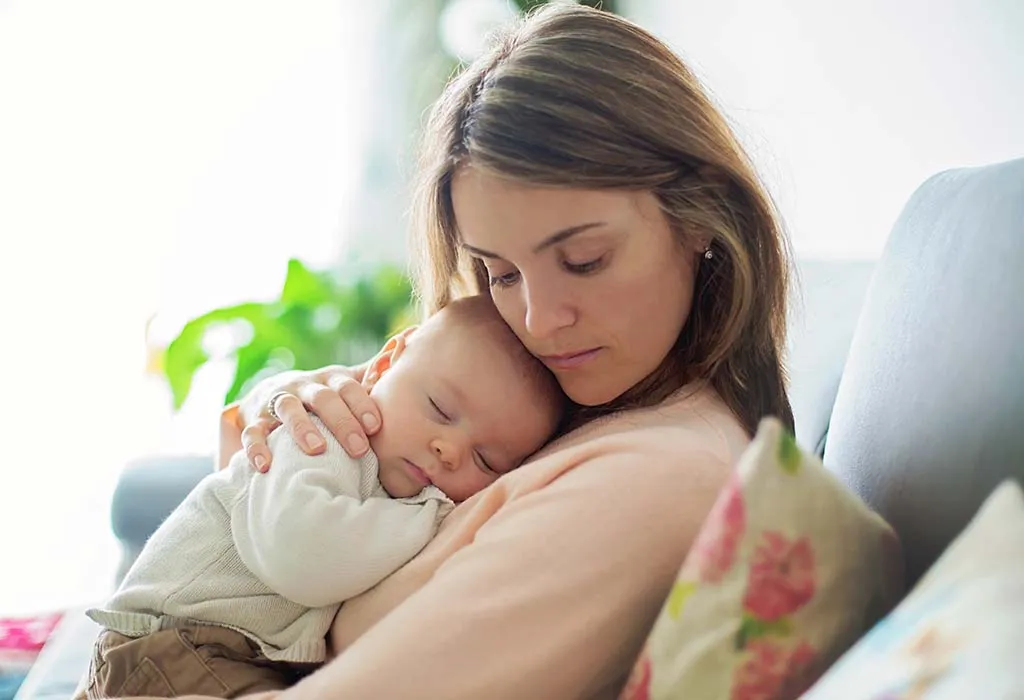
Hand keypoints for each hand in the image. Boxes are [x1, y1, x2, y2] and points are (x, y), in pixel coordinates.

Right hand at [238, 364, 379, 471]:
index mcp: (330, 379)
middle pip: (323, 398)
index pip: (348, 387)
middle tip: (359, 447)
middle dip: (342, 422)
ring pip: (288, 409)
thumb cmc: (321, 394)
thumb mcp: (345, 382)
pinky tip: (266, 465)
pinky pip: (252, 432)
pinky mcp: (252, 419)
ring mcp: (276, 401)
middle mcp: (303, 386)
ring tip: (317, 450)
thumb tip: (407, 343)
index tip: (376, 425)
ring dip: (302, 428)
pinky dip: (257, 448)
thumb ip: (373, 372)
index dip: (362, 404)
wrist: (270, 393)